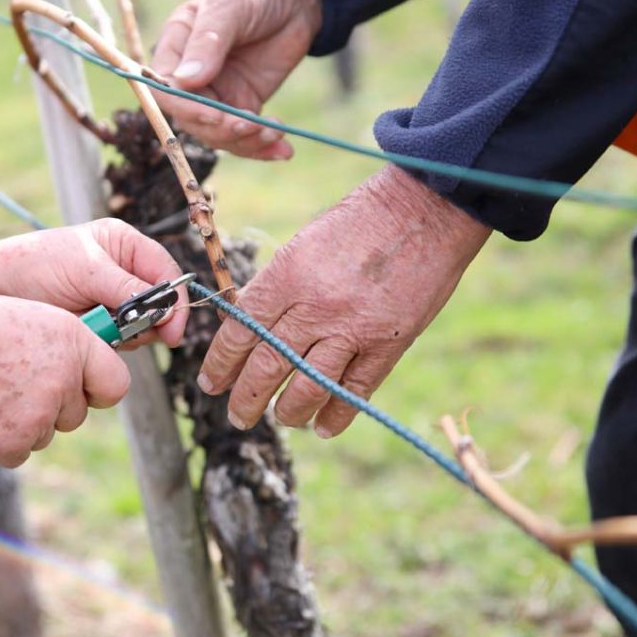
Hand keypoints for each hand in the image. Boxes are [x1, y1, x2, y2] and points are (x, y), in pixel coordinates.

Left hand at [0, 218, 188, 347]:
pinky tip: (88, 336)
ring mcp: (111, 302)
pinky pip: (120, 343)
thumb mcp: (84, 269)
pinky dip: (110, 345)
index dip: (175, 301)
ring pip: (143, 328)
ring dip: (127, 335)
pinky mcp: (98, 326)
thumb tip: (164, 309)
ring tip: (96, 327)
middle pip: (160, 304)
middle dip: (149, 321)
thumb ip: (126, 288)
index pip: (166, 272)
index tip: (172, 331)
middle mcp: (123, 272)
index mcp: (124, 245)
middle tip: (127, 332)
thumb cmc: (34, 265)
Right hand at [0, 293, 129, 467]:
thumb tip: (83, 377)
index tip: (82, 387)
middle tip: (14, 383)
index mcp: (75, 342)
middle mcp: (65, 381)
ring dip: (25, 421)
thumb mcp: (30, 320)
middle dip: (53, 405)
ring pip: (46, 432)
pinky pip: (21, 450)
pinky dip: (2, 440)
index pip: (115, 383)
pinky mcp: (15, 445)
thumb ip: (65, 349)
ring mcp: (41, 417)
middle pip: (76, 413)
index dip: (96, 387)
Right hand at [150, 0, 322, 159]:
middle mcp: (191, 78)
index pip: (164, 91)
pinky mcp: (243, 105)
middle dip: (221, 129)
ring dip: (245, 141)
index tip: (214, 115)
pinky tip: (283, 151)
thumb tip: (186, 80)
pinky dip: (262, 148)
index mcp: (175, 49)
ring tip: (274, 133)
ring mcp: (217, 94)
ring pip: (218, 135)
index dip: (185, 108)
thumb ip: (208, 42)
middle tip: (252, 124)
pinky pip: (244, 136)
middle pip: (191, 120)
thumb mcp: (229, 8)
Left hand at [198, 166, 491, 436]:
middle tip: (237, 416)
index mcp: (287, 276)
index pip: (241, 332)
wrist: (426, 209)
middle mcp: (315, 306)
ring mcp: (353, 328)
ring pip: (308, 387)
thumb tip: (247, 323)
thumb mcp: (304, 243)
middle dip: (246, 399)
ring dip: (289, 412)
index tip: (210, 383)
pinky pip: (355, 391)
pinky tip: (323, 427)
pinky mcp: (388, 343)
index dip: (221, 364)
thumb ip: (277, 286)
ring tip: (281, 418)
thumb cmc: (359, 220)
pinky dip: (337, 414)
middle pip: (268, 366)